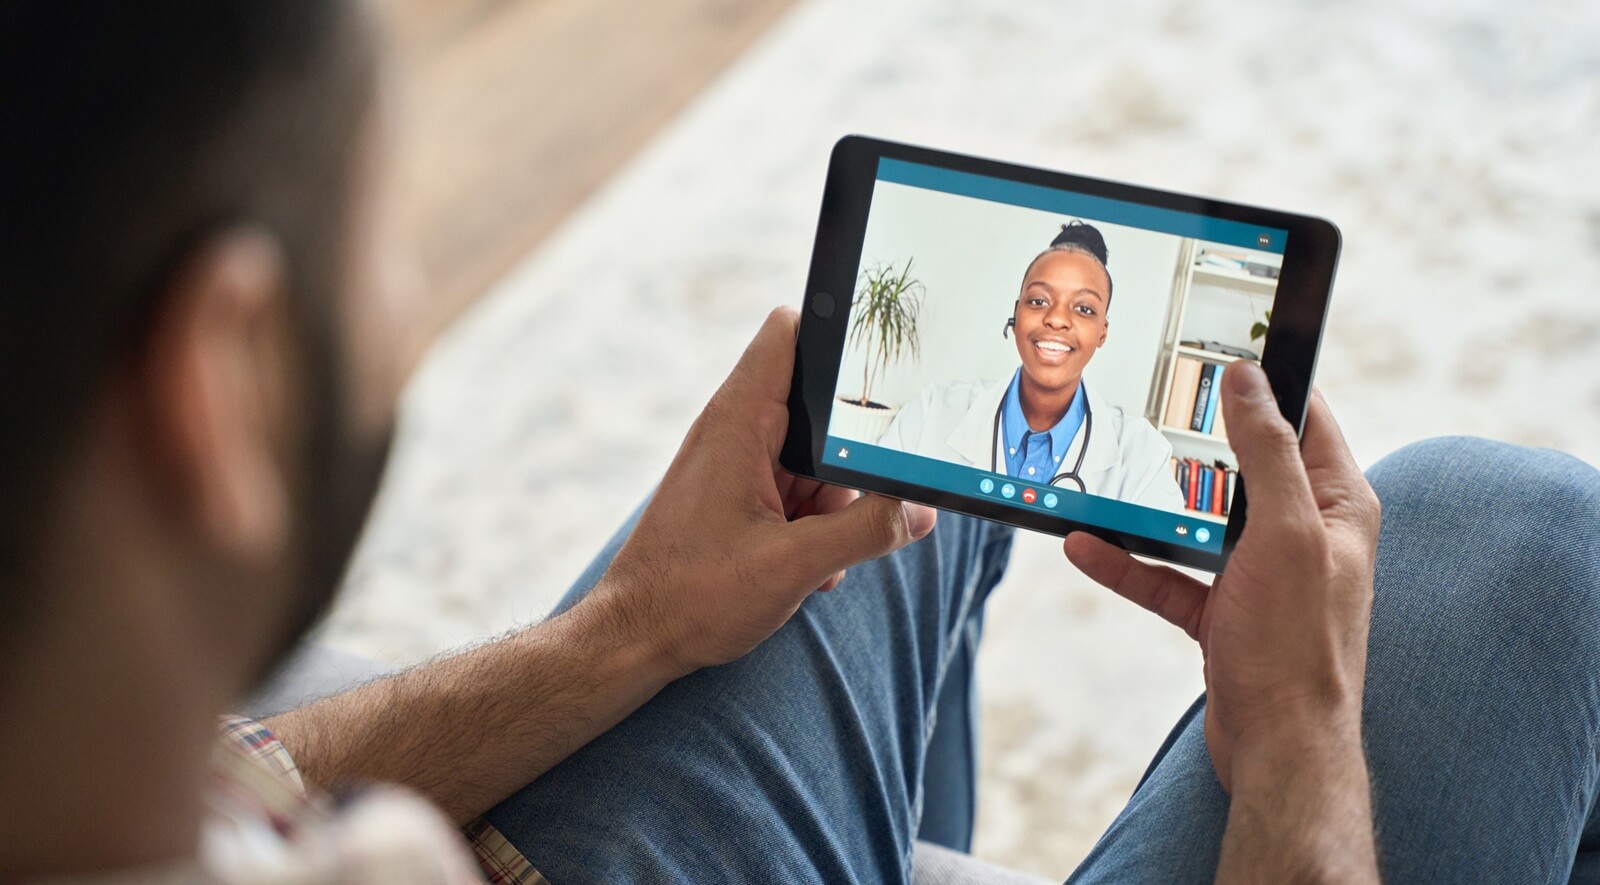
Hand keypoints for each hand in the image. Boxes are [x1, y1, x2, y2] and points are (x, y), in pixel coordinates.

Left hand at [579, 307, 936, 676]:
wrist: (633, 640)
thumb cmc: (691, 597)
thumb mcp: (794, 565)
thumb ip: (866, 531)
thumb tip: (921, 510)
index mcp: (739, 421)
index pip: (788, 332)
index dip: (836, 332)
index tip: (883, 366)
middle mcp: (734, 432)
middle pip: (818, 410)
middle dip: (846, 459)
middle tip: (848, 509)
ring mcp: (734, 465)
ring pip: (812, 460)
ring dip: (829, 507)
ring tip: (815, 556)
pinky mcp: (735, 498)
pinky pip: (793, 493)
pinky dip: (809, 527)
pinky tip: (805, 570)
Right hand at [1064, 362, 1379, 789]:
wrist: (1279, 750)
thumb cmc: (1297, 647)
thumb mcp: (1285, 532)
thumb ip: (1266, 452)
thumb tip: (1249, 379)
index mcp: (1338, 506)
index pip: (1306, 419)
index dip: (1268, 381)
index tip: (1221, 348)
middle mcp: (1304, 535)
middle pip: (1244, 465)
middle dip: (1196, 437)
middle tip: (1150, 401)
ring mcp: (1261, 575)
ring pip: (1198, 520)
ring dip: (1151, 503)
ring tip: (1107, 473)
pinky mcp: (1224, 613)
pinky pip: (1168, 575)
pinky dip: (1128, 562)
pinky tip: (1085, 547)